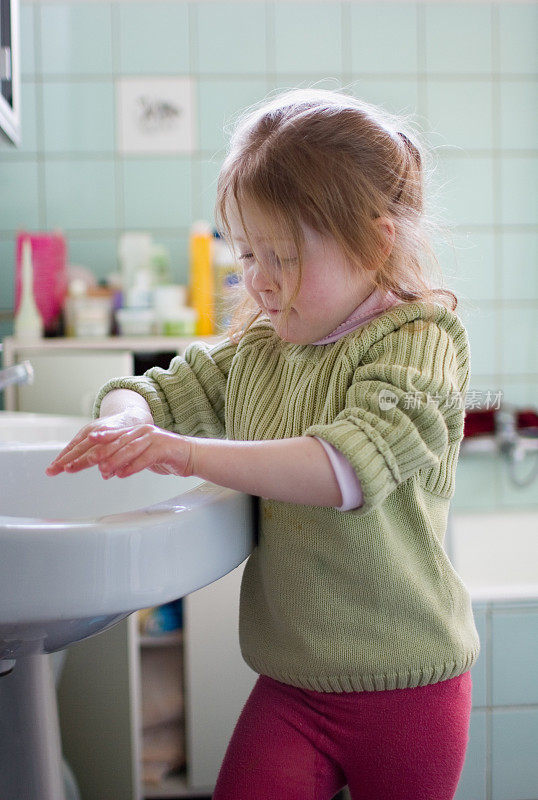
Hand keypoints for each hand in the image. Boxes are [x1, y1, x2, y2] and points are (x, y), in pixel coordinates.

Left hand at [47, 424, 193, 479]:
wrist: (190, 455)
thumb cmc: (164, 456)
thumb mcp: (140, 456)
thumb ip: (123, 459)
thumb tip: (104, 470)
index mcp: (135, 431)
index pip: (110, 436)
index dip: (93, 443)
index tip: (77, 451)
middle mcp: (142, 432)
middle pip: (115, 443)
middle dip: (97, 454)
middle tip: (82, 464)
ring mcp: (153, 438)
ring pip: (128, 450)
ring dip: (113, 461)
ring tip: (101, 471)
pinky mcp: (163, 448)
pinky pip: (145, 458)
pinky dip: (132, 467)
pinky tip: (122, 474)